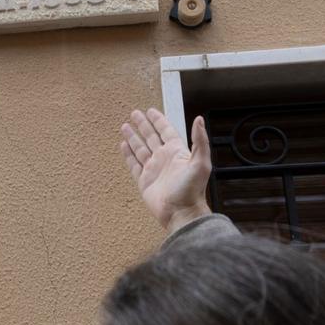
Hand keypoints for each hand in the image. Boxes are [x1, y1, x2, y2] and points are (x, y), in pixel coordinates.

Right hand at [120, 108, 212, 233]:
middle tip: (134, 113)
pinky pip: (134, 164)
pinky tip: (123, 146)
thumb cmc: (192, 190)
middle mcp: (164, 159)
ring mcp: (153, 169)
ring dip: (133, 137)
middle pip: (151, 137)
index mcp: (176, 152)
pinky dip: (128, 154)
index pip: (166, 131)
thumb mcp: (200, 163)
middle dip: (143, 125)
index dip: (158, 121)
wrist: (180, 212)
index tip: (151, 111)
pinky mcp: (144, 181)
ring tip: (125, 126)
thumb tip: (199, 119)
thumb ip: (200, 140)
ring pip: (140, 149)